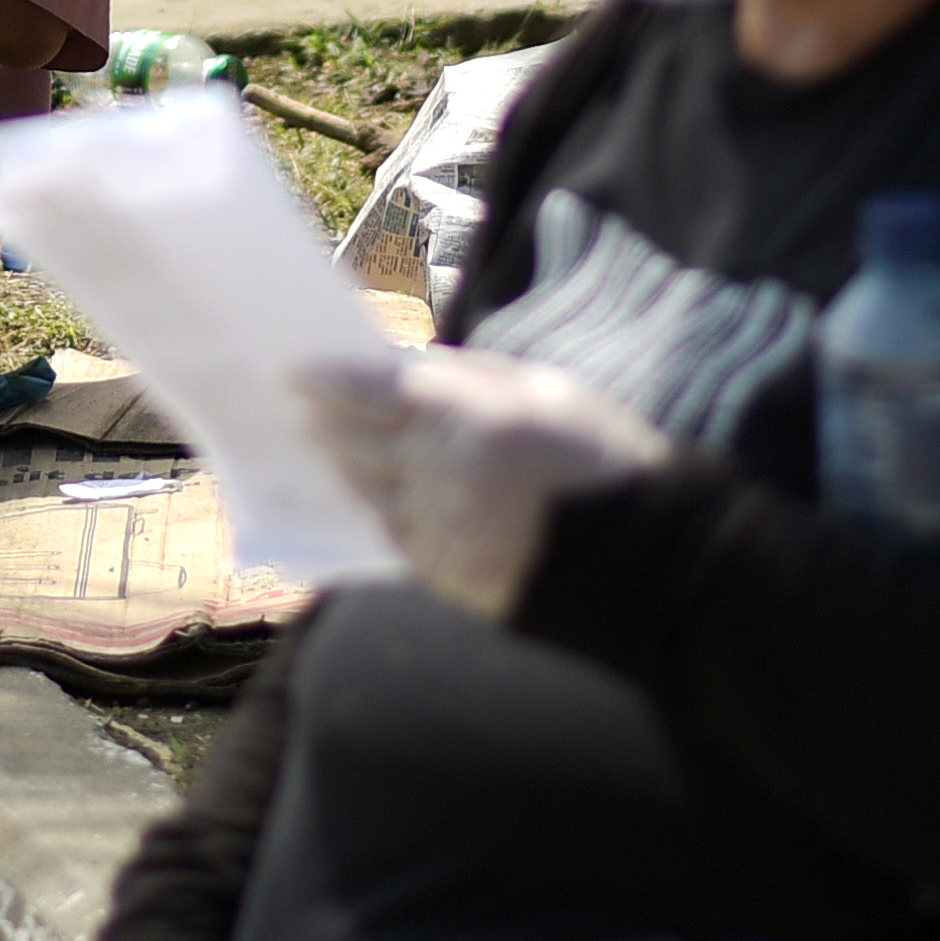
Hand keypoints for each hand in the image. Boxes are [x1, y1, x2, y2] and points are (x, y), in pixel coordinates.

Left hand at [301, 351, 668, 621]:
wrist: (644, 556)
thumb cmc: (601, 457)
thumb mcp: (546, 392)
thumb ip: (473, 379)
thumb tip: (412, 367)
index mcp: (471, 416)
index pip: (375, 391)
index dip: (328, 381)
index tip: (294, 372)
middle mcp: (445, 472)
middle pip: (360, 442)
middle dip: (323, 424)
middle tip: (298, 410)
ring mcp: (442, 527)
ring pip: (369, 492)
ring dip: (341, 468)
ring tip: (324, 449)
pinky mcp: (448, 574)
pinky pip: (395, 538)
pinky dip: (375, 514)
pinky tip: (365, 501)